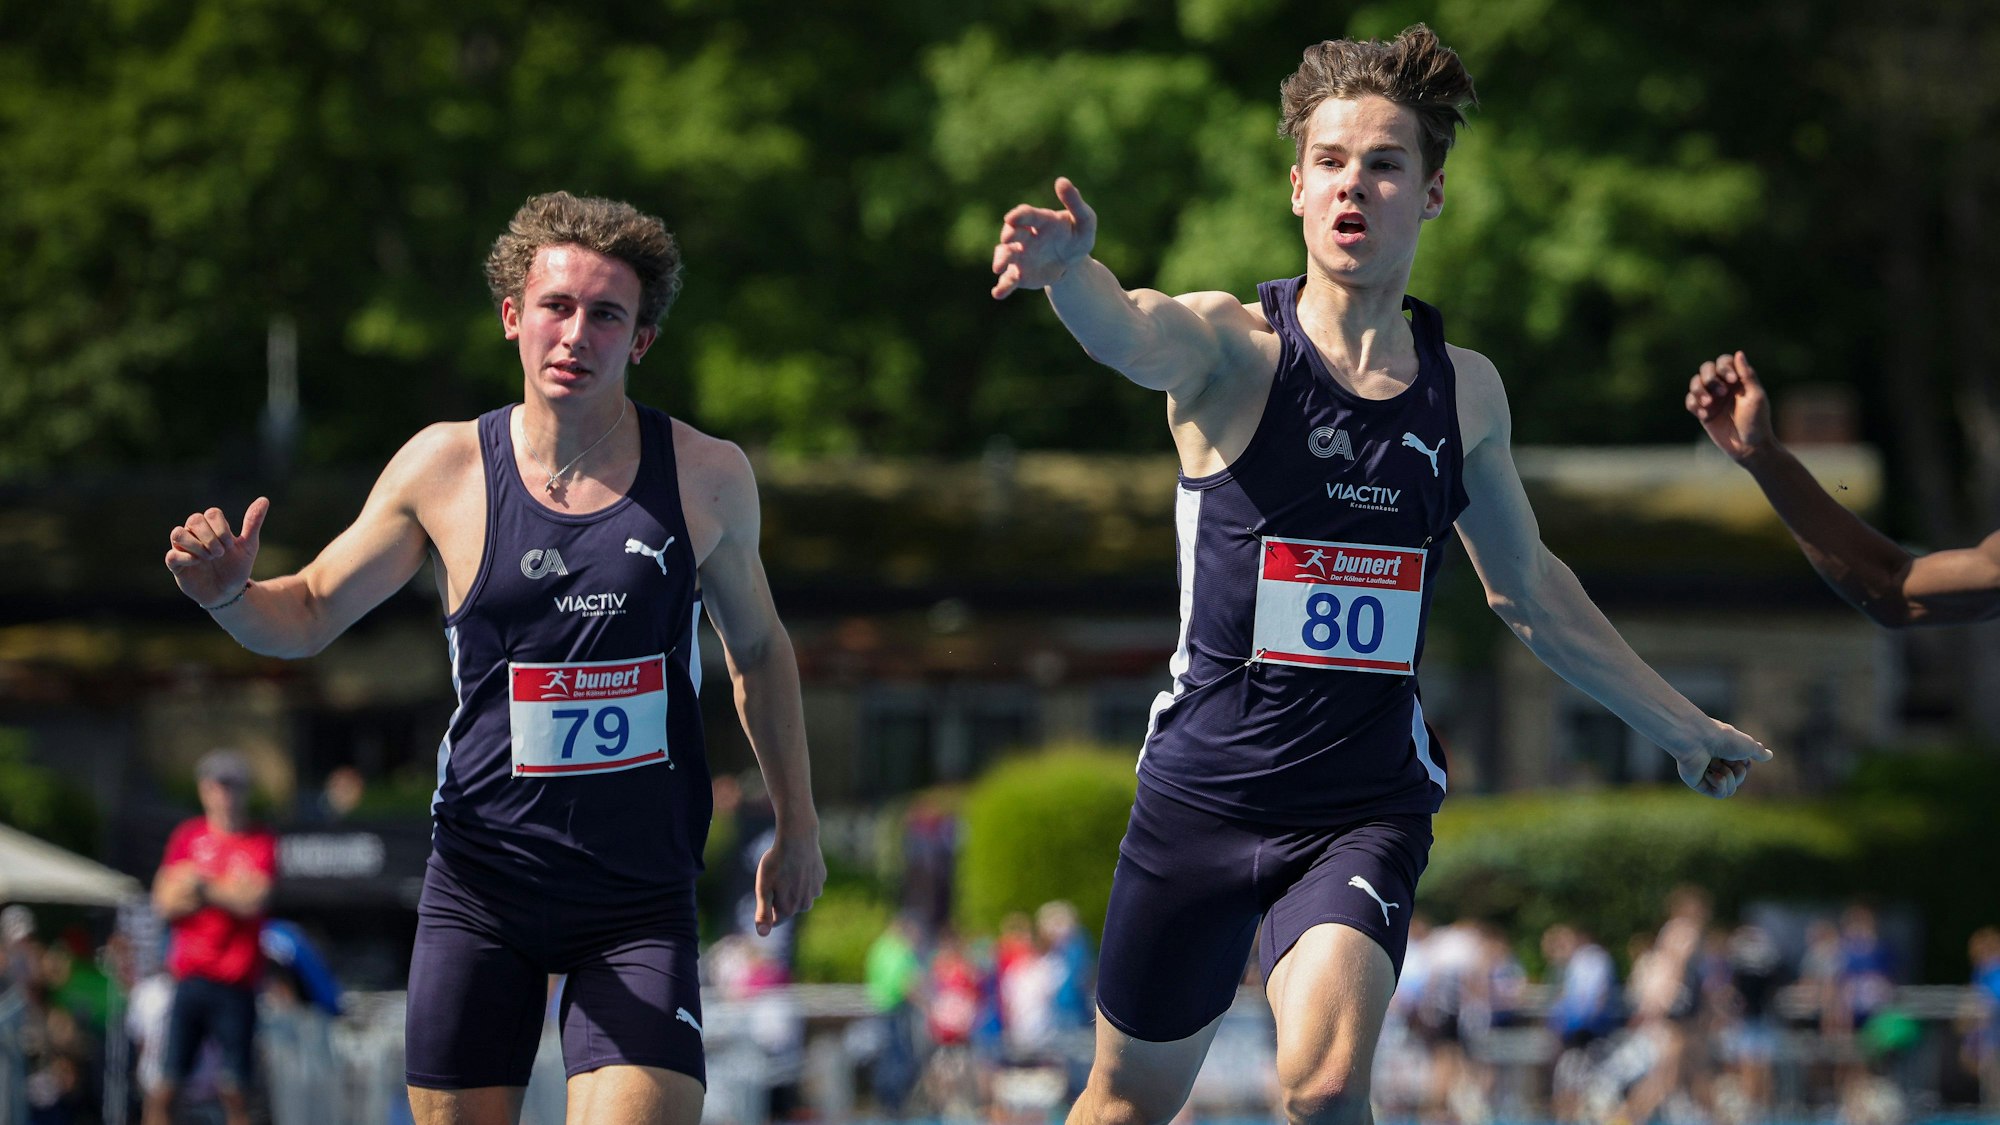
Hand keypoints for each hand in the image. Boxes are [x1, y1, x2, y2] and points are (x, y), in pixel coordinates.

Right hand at [165, 497, 269, 607]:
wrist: (230, 593)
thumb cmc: (236, 567)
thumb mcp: (248, 546)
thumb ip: (253, 523)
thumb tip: (264, 500)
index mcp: (212, 528)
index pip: (211, 513)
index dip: (222, 527)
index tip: (230, 545)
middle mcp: (195, 535)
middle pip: (194, 519)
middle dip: (210, 536)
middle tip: (220, 553)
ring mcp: (184, 550)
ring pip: (177, 533)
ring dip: (195, 544)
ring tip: (209, 558)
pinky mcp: (176, 566)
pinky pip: (171, 555)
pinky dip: (186, 557)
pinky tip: (199, 563)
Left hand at [752, 828, 825, 936]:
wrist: (797, 837)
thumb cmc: (776, 862)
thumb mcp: (763, 887)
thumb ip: (763, 913)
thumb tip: (763, 934)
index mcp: (789, 908)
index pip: (775, 920)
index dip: (767, 906)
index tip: (765, 890)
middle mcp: (805, 904)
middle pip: (788, 908)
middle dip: (780, 898)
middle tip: (775, 877)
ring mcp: (815, 891)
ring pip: (800, 896)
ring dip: (793, 888)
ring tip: (787, 869)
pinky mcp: (821, 878)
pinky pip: (809, 884)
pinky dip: (803, 877)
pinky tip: (798, 864)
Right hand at [991, 176, 1096, 298]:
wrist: (1072, 262)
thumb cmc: (1077, 235)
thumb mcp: (1084, 220)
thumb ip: (1074, 202)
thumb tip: (1061, 181)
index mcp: (1039, 220)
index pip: (1026, 215)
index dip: (1018, 216)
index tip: (1011, 218)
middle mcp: (1024, 236)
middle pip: (1011, 234)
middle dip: (1007, 237)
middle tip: (1008, 240)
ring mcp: (1019, 255)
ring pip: (1005, 256)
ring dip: (1000, 260)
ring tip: (998, 268)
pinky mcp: (1019, 274)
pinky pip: (1008, 280)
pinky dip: (1002, 287)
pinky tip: (998, 294)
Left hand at [1671, 720, 1773, 798]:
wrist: (1698, 740)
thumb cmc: (1722, 739)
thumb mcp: (1748, 745)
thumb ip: (1758, 752)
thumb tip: (1769, 755)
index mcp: (1725, 752)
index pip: (1744, 768)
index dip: (1745, 764)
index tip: (1740, 754)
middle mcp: (1716, 762)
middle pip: (1739, 779)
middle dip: (1738, 772)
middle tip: (1728, 760)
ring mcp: (1706, 773)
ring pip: (1730, 789)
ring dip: (1729, 778)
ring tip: (1717, 766)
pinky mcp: (1698, 783)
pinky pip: (1718, 794)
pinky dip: (1719, 785)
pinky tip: (1709, 773)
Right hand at [1686, 351, 1773, 462]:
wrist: (1749, 447)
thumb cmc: (1757, 422)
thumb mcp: (1755, 397)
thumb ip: (1747, 375)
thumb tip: (1739, 353)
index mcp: (1738, 380)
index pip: (1724, 362)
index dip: (1724, 367)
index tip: (1731, 381)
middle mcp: (1723, 386)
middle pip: (1706, 369)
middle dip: (1709, 378)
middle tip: (1719, 393)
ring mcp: (1712, 399)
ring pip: (1695, 383)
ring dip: (1699, 391)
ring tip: (1707, 404)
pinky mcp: (1702, 412)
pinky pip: (1690, 401)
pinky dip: (1693, 404)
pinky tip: (1703, 415)